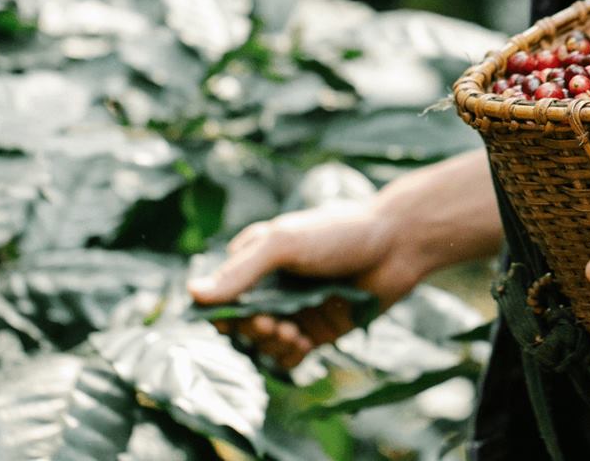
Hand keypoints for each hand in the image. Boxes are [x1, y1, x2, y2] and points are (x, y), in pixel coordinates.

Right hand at [187, 203, 427, 368]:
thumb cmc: (337, 232)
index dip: (222, 313)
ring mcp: (295, 310)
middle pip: (242, 325)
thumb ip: (241, 271)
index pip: (221, 296)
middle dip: (252, 330)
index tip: (236, 319)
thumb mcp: (283, 242)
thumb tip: (193, 294)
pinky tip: (304, 344)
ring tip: (293, 334)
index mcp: (255, 261)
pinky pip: (292, 356)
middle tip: (273, 324)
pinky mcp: (319, 330)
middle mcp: (272, 288)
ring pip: (265, 343)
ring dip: (271, 345)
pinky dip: (291, 357)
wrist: (396, 243)